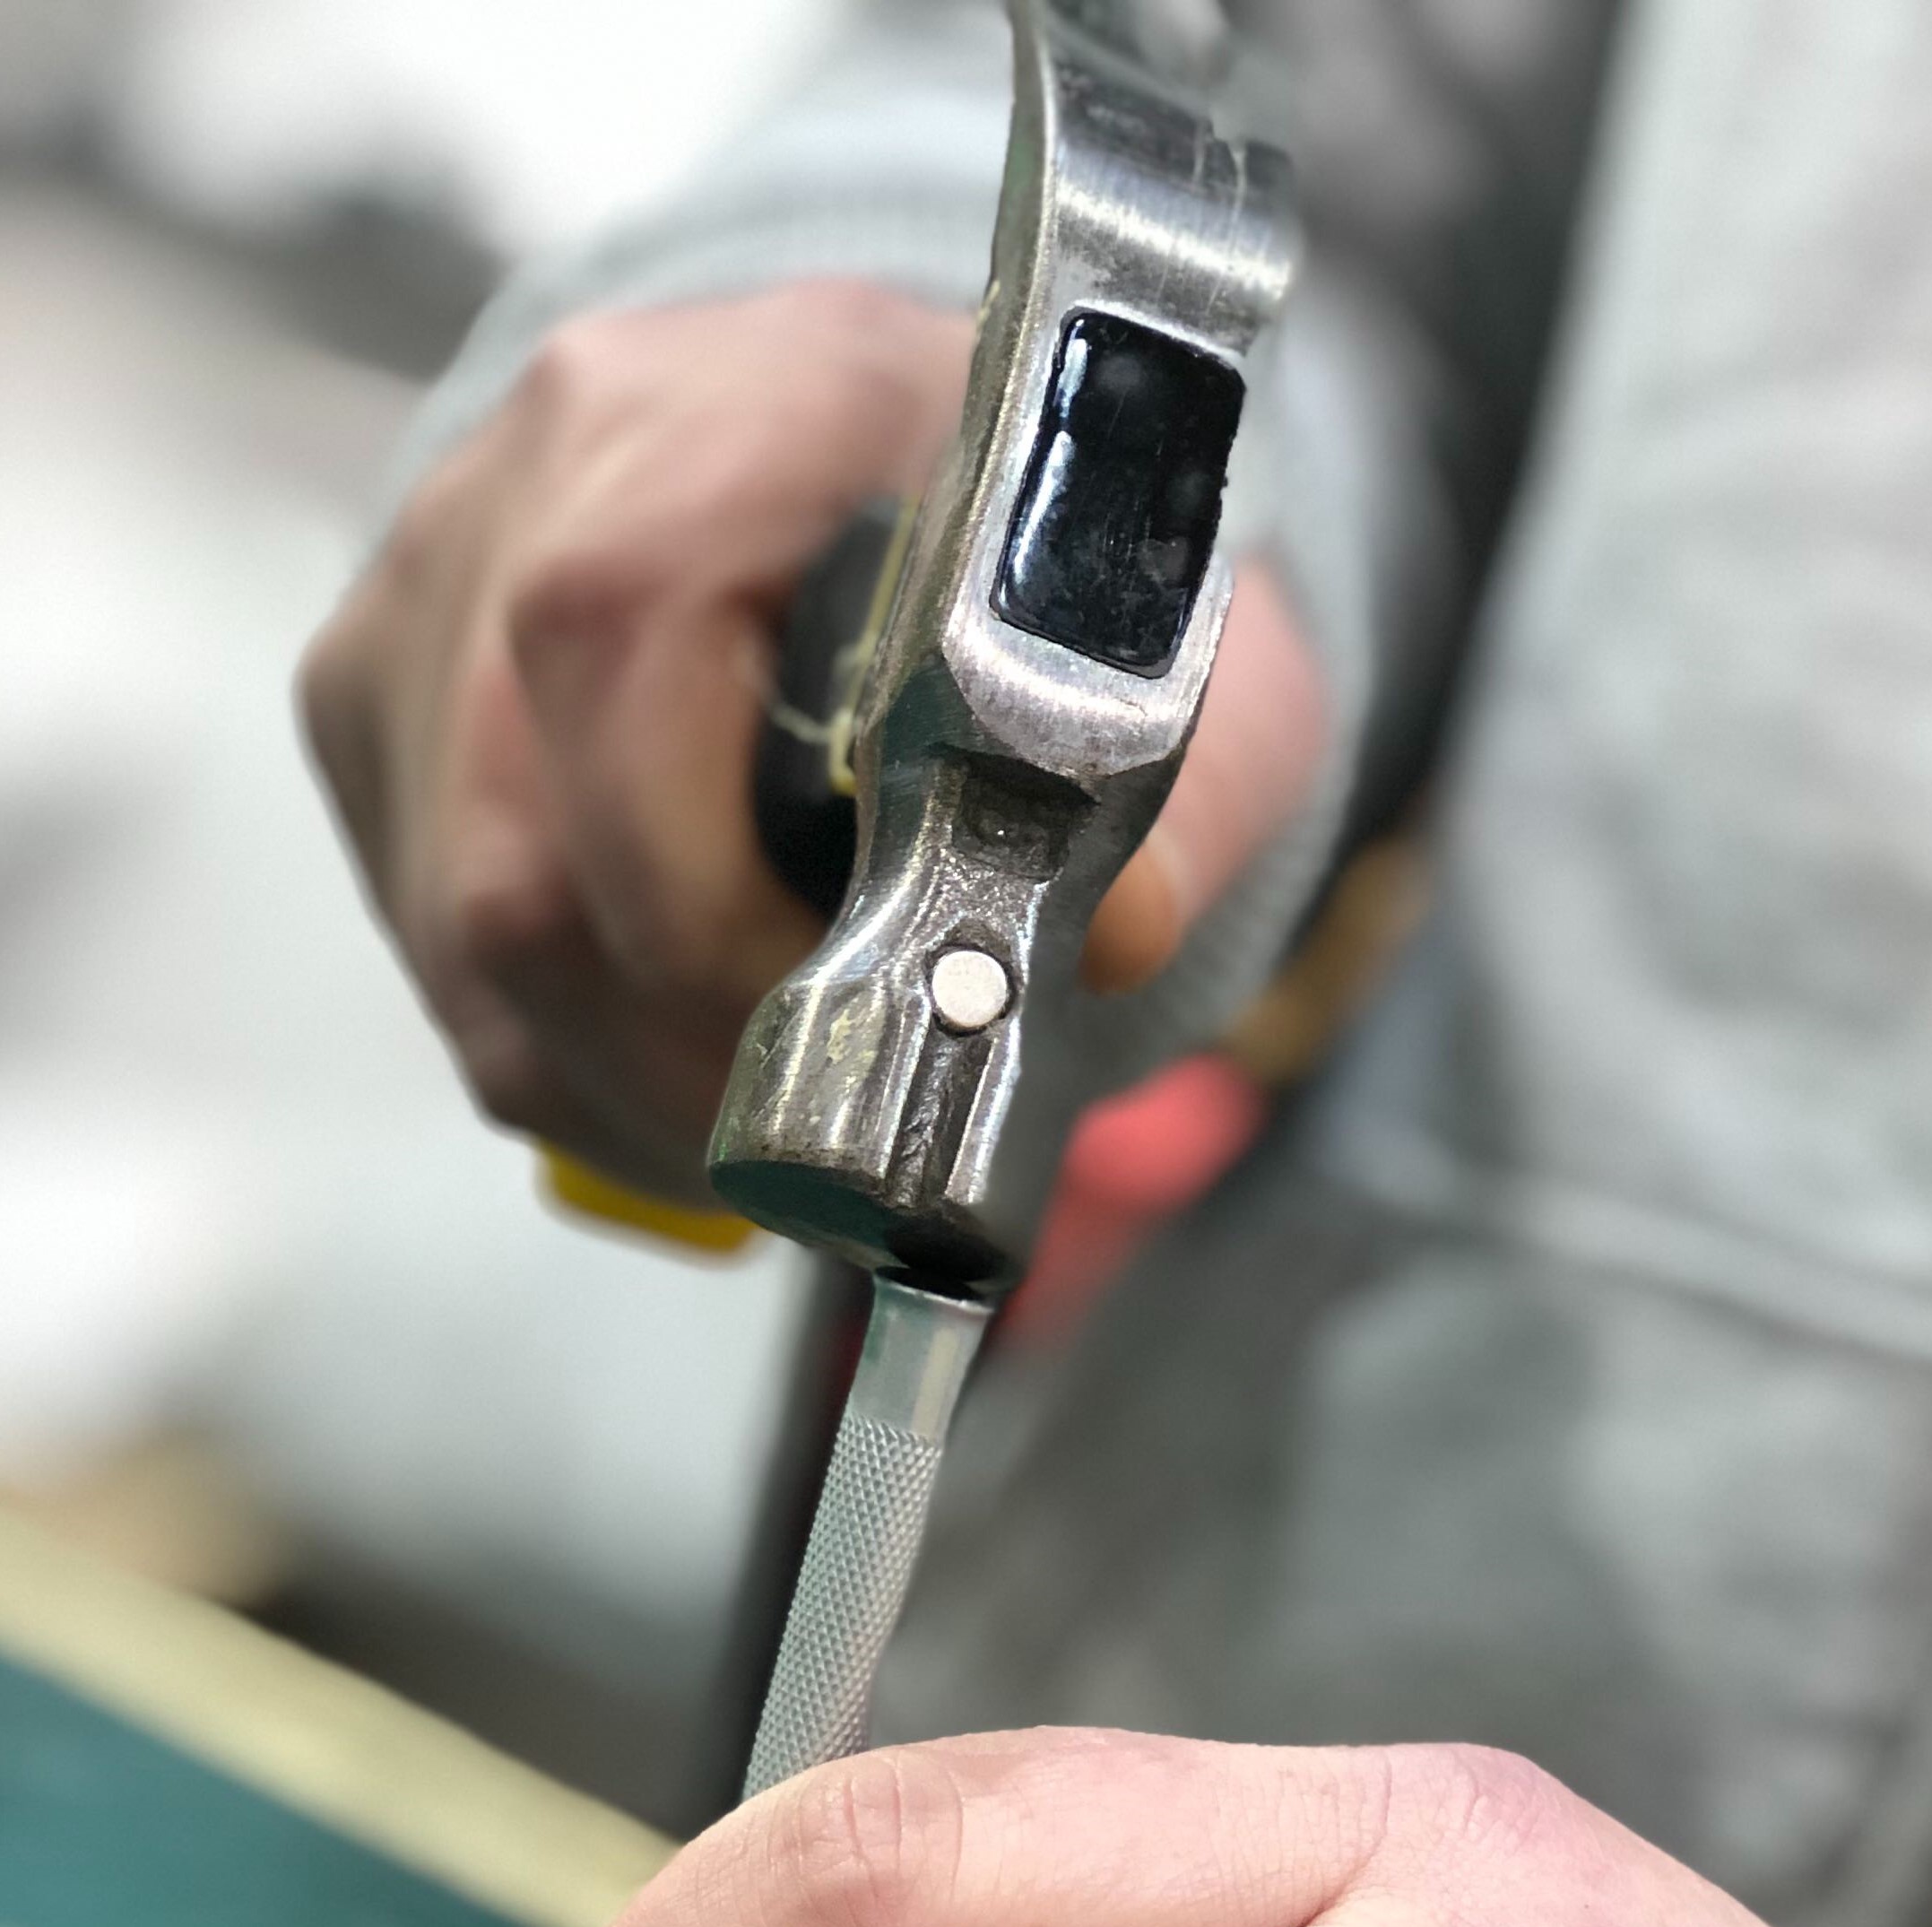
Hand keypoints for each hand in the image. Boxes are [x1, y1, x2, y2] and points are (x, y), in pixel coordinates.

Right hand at [299, 285, 1324, 1201]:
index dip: (695, 887)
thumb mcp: (1167, 653)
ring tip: (769, 1145)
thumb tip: (1122, 931)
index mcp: (755, 400)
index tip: (840, 1012)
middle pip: (514, 838)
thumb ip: (1177, 786)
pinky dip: (570, 1068)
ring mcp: (430, 587)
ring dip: (624, 1089)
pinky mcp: (378, 702)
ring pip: (460, 926)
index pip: (611, 632)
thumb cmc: (1037, 583)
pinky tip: (689, 1095)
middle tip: (819, 1145)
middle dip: (679, 1050)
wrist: (894, 487)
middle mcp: (548, 470)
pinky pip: (433, 946)